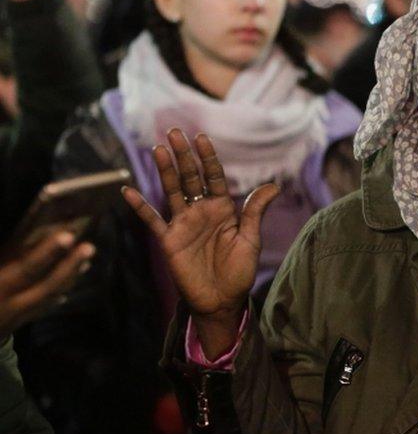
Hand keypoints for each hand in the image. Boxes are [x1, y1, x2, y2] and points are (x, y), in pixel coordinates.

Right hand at [0, 230, 94, 337]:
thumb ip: (4, 254)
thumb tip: (19, 240)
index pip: (25, 269)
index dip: (46, 253)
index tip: (66, 236)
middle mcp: (6, 304)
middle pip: (45, 285)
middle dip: (69, 265)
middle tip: (90, 245)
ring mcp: (13, 317)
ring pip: (48, 297)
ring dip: (69, 277)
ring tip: (87, 258)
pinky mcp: (15, 324)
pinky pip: (41, 309)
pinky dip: (57, 294)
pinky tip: (69, 283)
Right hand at [122, 129, 277, 357]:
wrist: (222, 301)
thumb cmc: (239, 271)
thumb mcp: (250, 239)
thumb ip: (255, 211)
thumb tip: (273, 184)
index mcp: (223, 209)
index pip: (214, 177)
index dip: (208, 158)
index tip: (202, 137)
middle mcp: (201, 211)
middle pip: (191, 178)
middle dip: (184, 155)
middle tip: (174, 132)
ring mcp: (183, 224)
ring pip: (172, 191)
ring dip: (165, 171)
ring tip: (157, 149)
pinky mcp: (169, 240)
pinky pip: (153, 220)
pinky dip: (140, 206)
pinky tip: (128, 190)